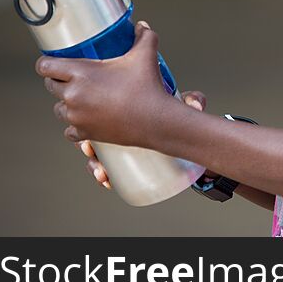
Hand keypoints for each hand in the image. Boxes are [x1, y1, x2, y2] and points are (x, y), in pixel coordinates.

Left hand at [36, 21, 178, 147]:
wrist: (155, 120)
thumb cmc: (147, 87)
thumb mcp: (145, 55)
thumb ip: (143, 36)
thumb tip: (141, 26)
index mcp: (81, 73)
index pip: (45, 66)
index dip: (46, 63)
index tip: (53, 62)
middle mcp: (73, 95)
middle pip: (50, 86)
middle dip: (59, 81)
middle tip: (75, 78)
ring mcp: (77, 116)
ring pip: (58, 109)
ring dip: (66, 103)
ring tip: (82, 99)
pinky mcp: (85, 133)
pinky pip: (69, 131)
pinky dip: (75, 126)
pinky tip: (85, 120)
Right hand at [78, 91, 208, 189]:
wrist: (191, 135)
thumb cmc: (181, 114)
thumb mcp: (184, 105)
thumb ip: (193, 99)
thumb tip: (195, 105)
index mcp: (127, 105)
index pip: (102, 112)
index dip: (89, 124)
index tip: (90, 136)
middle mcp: (121, 124)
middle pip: (94, 135)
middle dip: (87, 147)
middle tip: (91, 153)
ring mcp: (123, 143)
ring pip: (99, 155)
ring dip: (94, 166)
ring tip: (102, 174)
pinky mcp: (129, 160)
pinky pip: (111, 168)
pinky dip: (105, 176)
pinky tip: (107, 181)